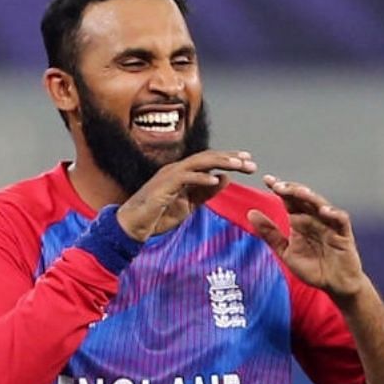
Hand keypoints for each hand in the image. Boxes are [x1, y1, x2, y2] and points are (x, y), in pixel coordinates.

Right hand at [117, 150, 257, 240]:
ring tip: (238, 165)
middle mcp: (177, 169)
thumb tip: (224, 179)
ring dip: (220, 162)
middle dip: (230, 158)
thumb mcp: (189, 204)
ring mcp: (170, 175)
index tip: (248, 160)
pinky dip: (201, 178)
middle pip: (208, 157)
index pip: (210, 161)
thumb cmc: (159, 215)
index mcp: (184, 172)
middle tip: (250, 162)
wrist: (134, 226)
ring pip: (199, 162)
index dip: (229, 158)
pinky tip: (215, 180)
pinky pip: (185, 178)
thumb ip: (206, 192)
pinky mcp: (163, 185)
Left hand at [247, 175, 366, 299]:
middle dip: (292, 190)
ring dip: (310, 197)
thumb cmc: (313, 268)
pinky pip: (341, 220)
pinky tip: (324, 210)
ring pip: (321, 205)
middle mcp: (315, 219)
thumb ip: (270, 234)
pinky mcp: (344, 234)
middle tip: (278, 185)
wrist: (335, 286)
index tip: (267, 179)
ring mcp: (330, 225)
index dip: (279, 189)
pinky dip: (334, 214)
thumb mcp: (285, 252)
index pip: (289, 200)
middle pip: (304, 199)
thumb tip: (250, 213)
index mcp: (300, 221)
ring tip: (298, 191)